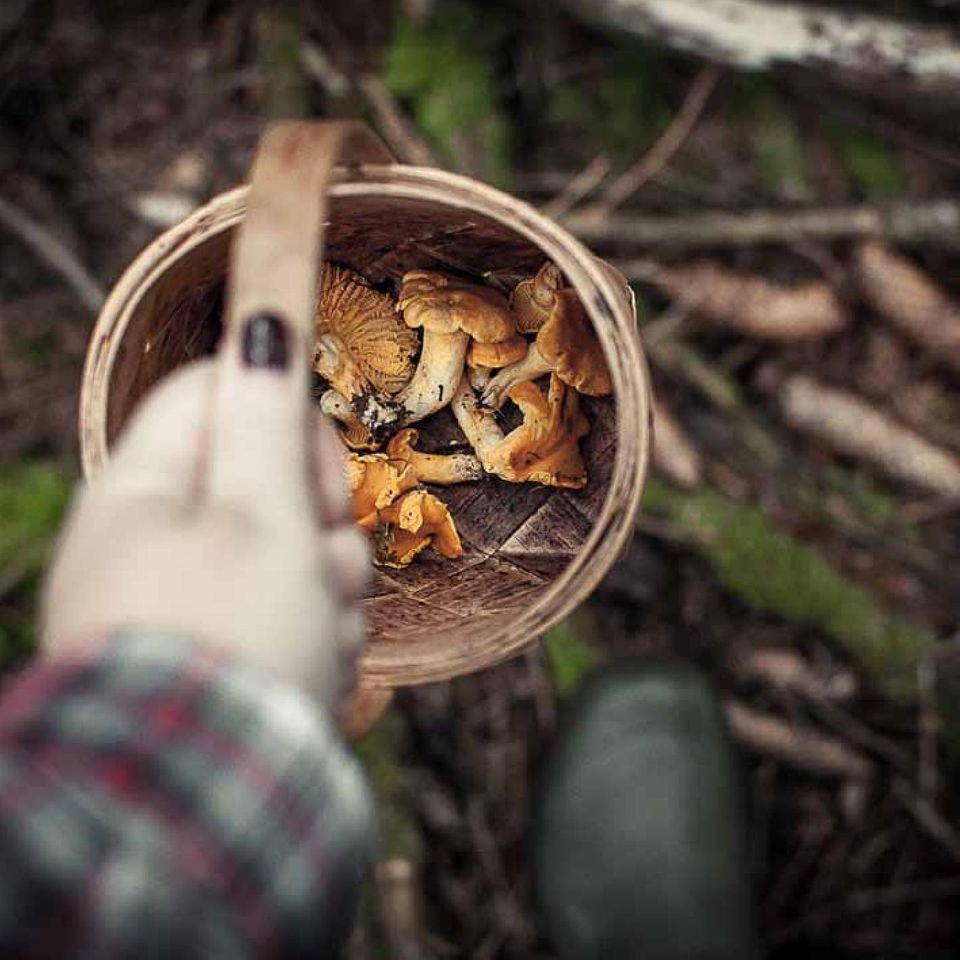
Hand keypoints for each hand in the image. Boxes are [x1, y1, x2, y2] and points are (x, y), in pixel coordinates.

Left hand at [43, 315, 369, 707]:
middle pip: (268, 480)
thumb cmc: (236, 640)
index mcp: (145, 491)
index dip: (284, 418)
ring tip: (314, 637)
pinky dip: (314, 635)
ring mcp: (189, 601)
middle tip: (319, 567)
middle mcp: (158, 541)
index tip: (320, 478)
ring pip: (294, 554)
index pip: (216, 393)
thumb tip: (259, 322)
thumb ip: (265, 419)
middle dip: (319, 525)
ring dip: (327, 588)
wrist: (212, 804)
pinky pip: (290, 613)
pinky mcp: (223, 654)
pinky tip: (309, 671)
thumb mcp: (263, 517)